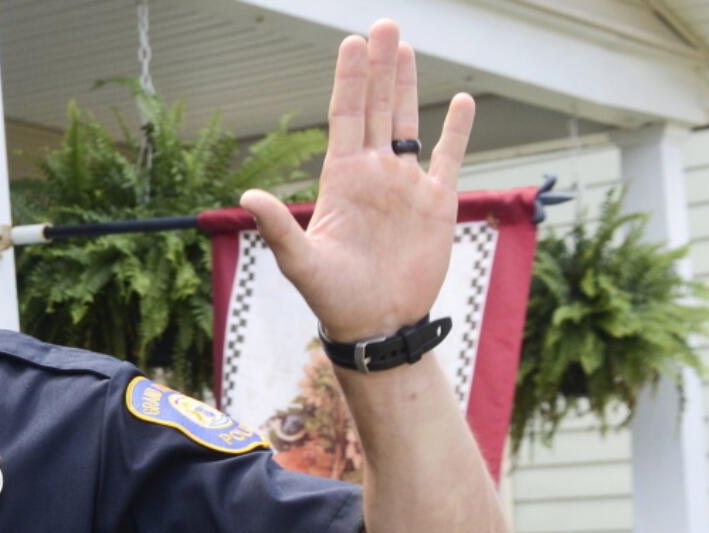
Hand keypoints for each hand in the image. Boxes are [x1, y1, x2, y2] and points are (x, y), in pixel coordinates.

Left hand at [240, 19, 473, 341]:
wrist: (376, 327)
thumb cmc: (334, 299)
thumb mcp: (301, 263)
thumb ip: (278, 228)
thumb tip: (247, 198)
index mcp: (342, 180)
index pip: (344, 117)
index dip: (348, 80)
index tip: (351, 43)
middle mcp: (373, 175)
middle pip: (375, 108)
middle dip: (379, 67)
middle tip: (383, 25)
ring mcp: (405, 187)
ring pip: (407, 123)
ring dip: (406, 86)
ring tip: (406, 47)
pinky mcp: (436, 204)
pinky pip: (449, 158)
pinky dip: (457, 131)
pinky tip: (461, 102)